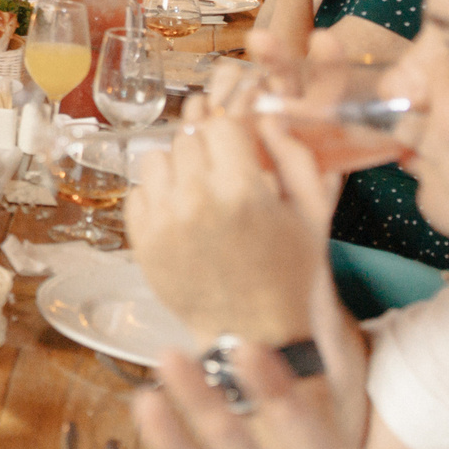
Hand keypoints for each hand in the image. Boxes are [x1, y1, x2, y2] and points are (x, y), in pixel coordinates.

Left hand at [123, 99, 330, 342]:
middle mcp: (196, 201)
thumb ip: (293, 156)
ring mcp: (163, 222)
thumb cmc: (289, 275)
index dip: (231, 130)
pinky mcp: (142, 242)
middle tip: (222, 171)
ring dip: (177, 167)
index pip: (220, 123)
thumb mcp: (310, 213)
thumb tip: (269, 115)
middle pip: (187, 138)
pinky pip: (137, 192)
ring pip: (157, 158)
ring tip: (199, 190)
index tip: (236, 142)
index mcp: (241, 190)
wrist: (255, 333)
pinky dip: (157, 195)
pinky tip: (181, 212)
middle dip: (206, 149)